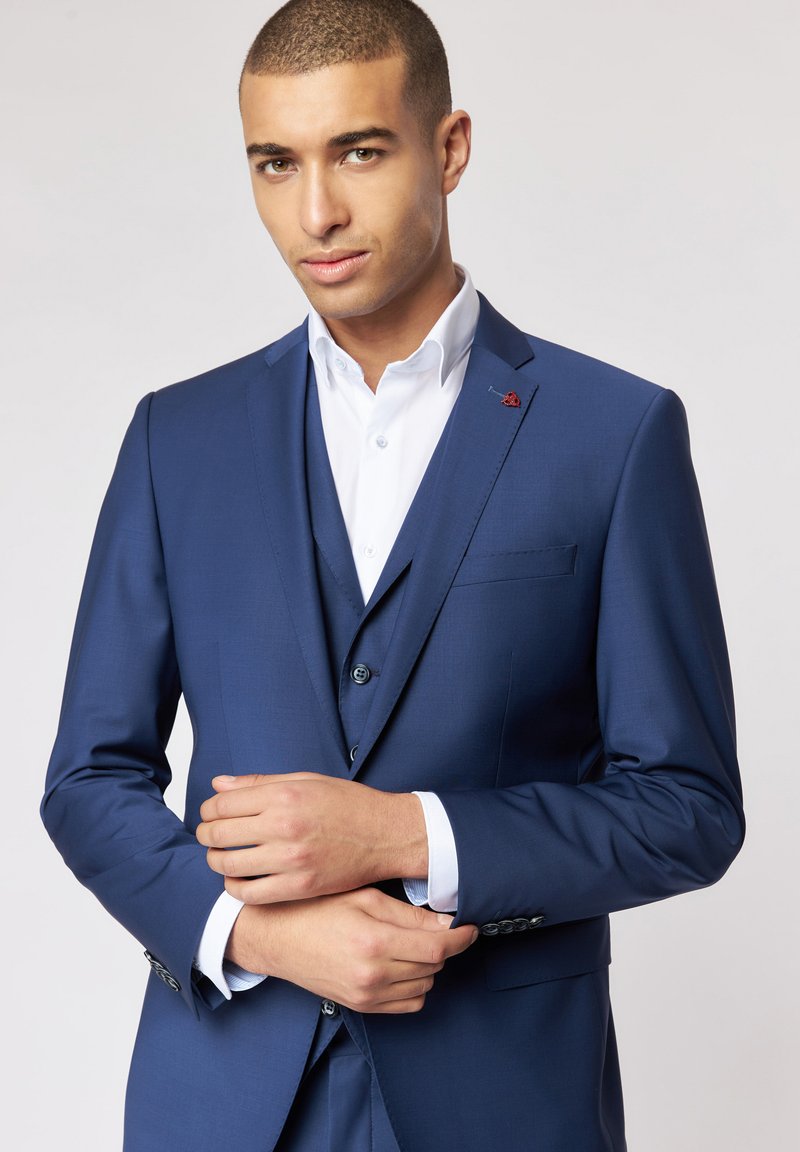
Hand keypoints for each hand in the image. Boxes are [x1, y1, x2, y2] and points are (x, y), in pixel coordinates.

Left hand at [196, 772, 427, 902]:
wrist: (385, 835)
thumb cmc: (348, 804)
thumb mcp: (305, 781)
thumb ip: (259, 783)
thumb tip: (219, 784)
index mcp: (284, 795)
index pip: (223, 804)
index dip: (209, 809)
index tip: (210, 813)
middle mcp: (284, 826)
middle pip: (220, 833)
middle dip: (206, 834)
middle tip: (209, 835)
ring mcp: (291, 859)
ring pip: (229, 865)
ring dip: (216, 860)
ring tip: (221, 857)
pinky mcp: (300, 887)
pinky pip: (250, 893)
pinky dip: (234, 888)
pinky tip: (238, 880)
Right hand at [226, 887, 477, 1013]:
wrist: (277, 938)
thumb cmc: (317, 909)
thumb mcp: (364, 898)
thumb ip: (407, 914)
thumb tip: (446, 923)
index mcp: (375, 942)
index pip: (438, 947)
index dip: (461, 937)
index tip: (469, 928)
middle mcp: (373, 974)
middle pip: (434, 965)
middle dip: (442, 946)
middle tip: (435, 927)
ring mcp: (367, 995)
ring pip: (425, 985)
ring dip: (428, 965)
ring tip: (411, 943)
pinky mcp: (362, 1006)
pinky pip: (409, 1003)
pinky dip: (415, 985)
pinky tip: (401, 964)